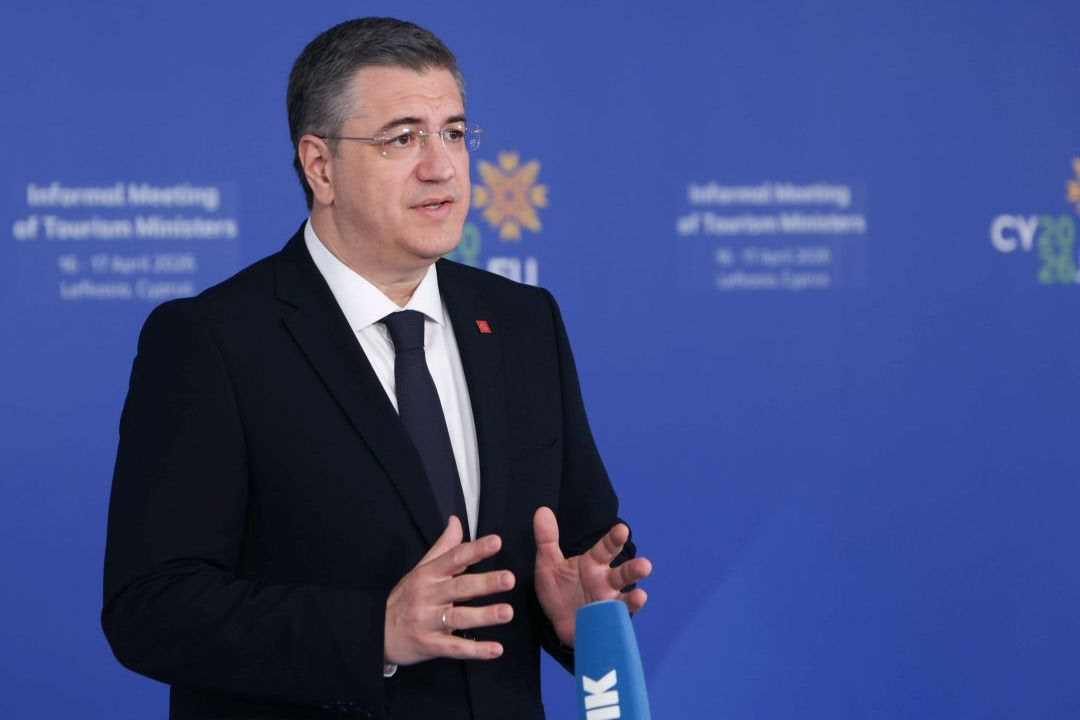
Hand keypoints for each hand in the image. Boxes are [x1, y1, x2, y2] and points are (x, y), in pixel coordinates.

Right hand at [384, 516, 515, 665]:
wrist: (376, 632)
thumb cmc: (404, 598)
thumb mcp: (420, 569)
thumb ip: (443, 547)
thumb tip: (456, 521)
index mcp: (428, 575)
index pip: (454, 558)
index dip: (475, 549)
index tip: (496, 542)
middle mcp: (428, 596)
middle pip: (459, 587)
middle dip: (485, 583)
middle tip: (509, 579)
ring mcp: (428, 622)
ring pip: (458, 617)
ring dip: (483, 616)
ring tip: (507, 612)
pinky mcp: (430, 645)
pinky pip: (454, 647)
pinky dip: (475, 650)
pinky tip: (495, 649)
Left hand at [533, 507, 651, 646]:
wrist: (555, 623)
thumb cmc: (557, 590)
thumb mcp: (548, 564)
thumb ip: (547, 539)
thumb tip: (542, 510)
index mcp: (592, 563)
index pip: (606, 548)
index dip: (614, 539)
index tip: (622, 529)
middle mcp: (605, 581)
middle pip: (623, 573)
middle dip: (634, 569)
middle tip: (646, 565)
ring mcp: (608, 601)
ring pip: (625, 597)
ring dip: (635, 597)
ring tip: (641, 595)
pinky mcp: (607, 621)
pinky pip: (619, 618)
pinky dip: (625, 618)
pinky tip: (630, 617)